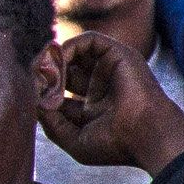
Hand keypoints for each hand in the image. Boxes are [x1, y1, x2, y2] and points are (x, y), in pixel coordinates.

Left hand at [37, 31, 183, 175]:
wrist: (146, 136)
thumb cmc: (115, 144)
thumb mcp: (73, 139)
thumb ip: (51, 121)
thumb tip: (36, 99)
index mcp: (93, 105)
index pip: (59, 91)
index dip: (43, 93)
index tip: (37, 102)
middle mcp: (101, 84)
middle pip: (64, 69)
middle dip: (46, 75)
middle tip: (38, 85)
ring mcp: (110, 68)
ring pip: (74, 52)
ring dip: (54, 61)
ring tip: (48, 77)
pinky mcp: (118, 53)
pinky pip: (87, 40)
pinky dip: (68, 49)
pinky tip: (60, 67)